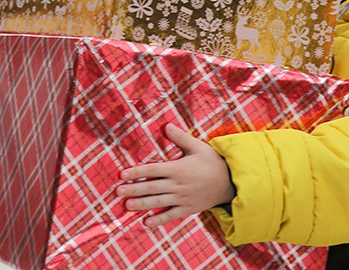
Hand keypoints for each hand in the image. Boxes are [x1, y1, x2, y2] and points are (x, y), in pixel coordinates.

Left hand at [117, 123, 236, 227]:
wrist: (230, 182)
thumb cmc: (213, 162)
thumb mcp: (198, 146)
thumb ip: (180, 137)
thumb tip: (166, 125)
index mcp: (178, 168)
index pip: (153, 170)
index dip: (136, 172)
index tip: (122, 174)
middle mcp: (178, 185)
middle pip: (151, 187)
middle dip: (133, 189)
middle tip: (118, 191)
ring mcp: (182, 198)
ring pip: (158, 202)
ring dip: (141, 204)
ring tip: (127, 206)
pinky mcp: (188, 209)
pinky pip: (171, 216)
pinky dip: (158, 220)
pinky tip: (146, 222)